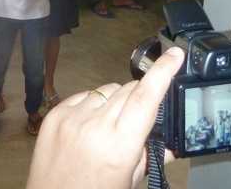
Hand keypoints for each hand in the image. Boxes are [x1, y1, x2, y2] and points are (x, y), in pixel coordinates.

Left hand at [27, 47, 184, 188]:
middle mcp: (95, 127)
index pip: (146, 98)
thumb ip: (150, 155)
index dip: (163, 71)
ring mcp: (72, 118)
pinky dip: (91, 106)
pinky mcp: (55, 116)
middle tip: (134, 121)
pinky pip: (83, 96)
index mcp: (119, 145)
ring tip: (107, 129)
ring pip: (106, 90)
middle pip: (128, 90)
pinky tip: (88, 127)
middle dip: (138, 97)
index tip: (175, 54)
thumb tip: (172, 142)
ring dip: (114, 102)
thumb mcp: (129, 180)